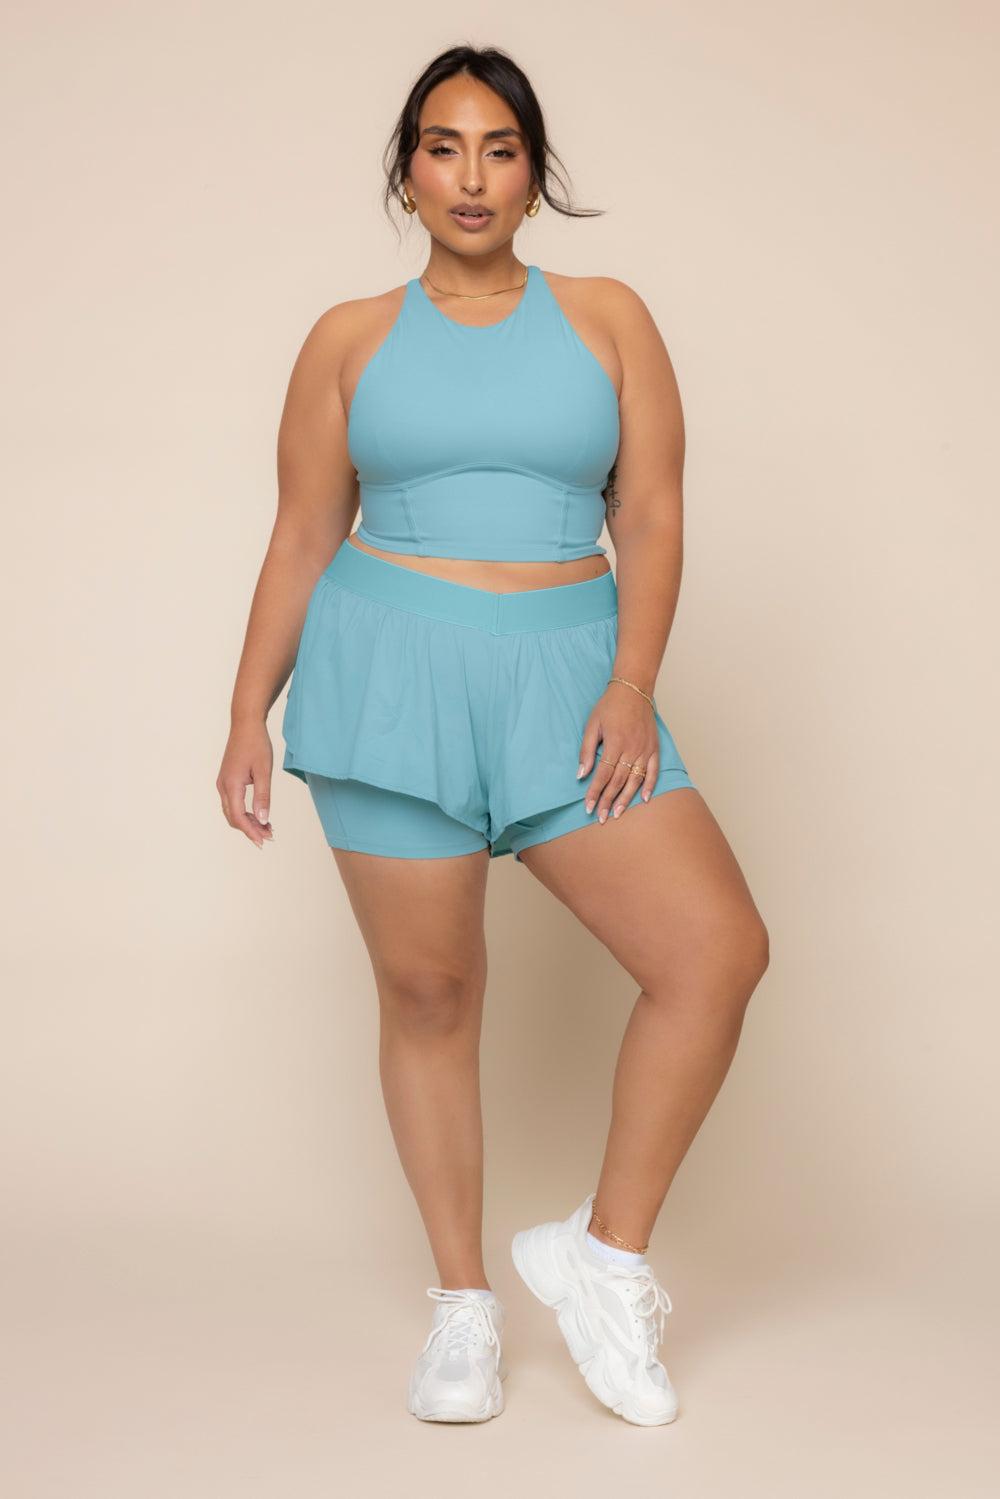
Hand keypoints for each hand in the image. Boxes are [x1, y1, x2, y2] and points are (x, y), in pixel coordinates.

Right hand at [217, 719, 274, 847]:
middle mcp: (223, 786)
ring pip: (233, 811)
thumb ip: (263, 796)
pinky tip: (260, 814)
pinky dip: (246, 812)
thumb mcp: (264, 771)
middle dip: (250, 830)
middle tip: (269, 837)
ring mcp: (224, 783)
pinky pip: (234, 802)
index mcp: (231, 785)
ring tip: (267, 828)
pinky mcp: (228, 780)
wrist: (245, 724)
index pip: (238, 817)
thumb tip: (264, 820)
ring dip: (248, 822)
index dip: (251, 832)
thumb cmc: (256, 744)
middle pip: (233, 817)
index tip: (263, 841)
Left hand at [577, 684, 658, 823]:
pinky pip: (654, 771)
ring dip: (626, 799)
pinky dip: (650, 786)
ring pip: (636, 780)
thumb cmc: (609, 707)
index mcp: (615, 743)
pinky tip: (645, 799)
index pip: (603, 774)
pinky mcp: (654, 748)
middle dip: (608, 801)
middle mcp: (632, 749)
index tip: (588, 806)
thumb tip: (581, 774)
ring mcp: (645, 750)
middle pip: (618, 781)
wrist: (633, 690)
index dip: (595, 792)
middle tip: (601, 817)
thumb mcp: (592, 725)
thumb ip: (586, 751)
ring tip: (618, 813)